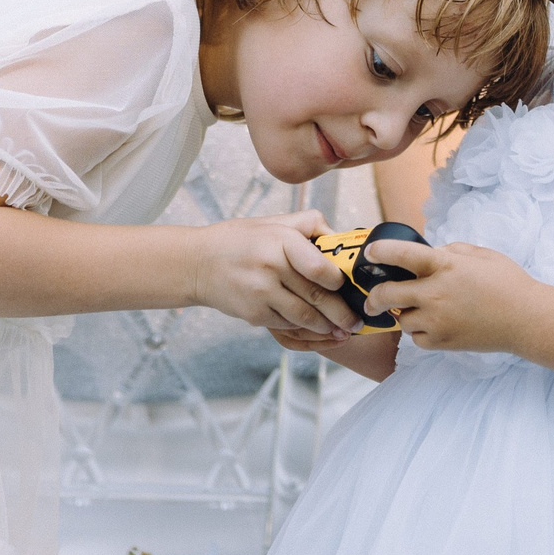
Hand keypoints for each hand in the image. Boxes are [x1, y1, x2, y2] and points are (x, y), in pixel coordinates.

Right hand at [190, 211, 358, 337]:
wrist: (197, 263)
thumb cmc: (240, 240)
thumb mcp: (273, 222)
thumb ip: (308, 224)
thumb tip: (339, 237)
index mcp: (280, 240)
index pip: (319, 268)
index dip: (339, 282)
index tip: (348, 287)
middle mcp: (271, 267)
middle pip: (316, 297)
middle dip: (341, 313)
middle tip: (357, 322)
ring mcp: (261, 293)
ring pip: (304, 317)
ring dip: (326, 327)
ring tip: (342, 331)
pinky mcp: (253, 313)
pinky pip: (286, 325)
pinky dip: (303, 330)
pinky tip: (316, 332)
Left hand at [359, 238, 537, 352]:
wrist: (527, 319)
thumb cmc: (507, 283)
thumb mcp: (480, 254)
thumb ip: (451, 250)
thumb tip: (430, 253)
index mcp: (446, 265)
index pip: (402, 254)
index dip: (380, 252)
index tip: (370, 254)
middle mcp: (436, 293)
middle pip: (388, 294)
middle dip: (375, 297)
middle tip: (373, 300)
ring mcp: (438, 320)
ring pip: (402, 320)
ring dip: (405, 314)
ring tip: (421, 310)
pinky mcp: (442, 342)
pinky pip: (416, 338)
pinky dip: (420, 332)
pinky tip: (434, 325)